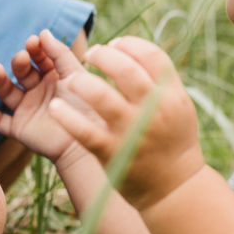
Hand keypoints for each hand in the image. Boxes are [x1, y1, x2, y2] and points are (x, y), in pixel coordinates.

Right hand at [0, 30, 92, 162]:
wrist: (87, 145)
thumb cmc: (87, 109)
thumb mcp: (75, 76)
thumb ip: (60, 54)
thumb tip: (42, 32)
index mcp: (52, 77)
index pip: (39, 58)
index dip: (35, 50)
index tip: (33, 42)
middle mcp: (37, 91)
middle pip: (21, 73)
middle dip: (19, 64)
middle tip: (21, 58)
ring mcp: (26, 109)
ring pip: (7, 92)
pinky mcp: (18, 128)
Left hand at [40, 35, 208, 209]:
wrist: (175, 188)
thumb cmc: (173, 141)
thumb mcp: (178, 106)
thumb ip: (159, 79)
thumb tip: (130, 48)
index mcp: (171, 95)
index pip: (151, 56)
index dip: (129, 45)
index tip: (114, 45)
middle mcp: (153, 110)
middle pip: (125, 69)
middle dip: (102, 56)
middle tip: (89, 54)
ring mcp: (131, 132)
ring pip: (99, 95)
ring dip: (80, 82)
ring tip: (70, 80)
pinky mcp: (111, 153)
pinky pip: (83, 130)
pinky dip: (66, 116)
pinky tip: (55, 107)